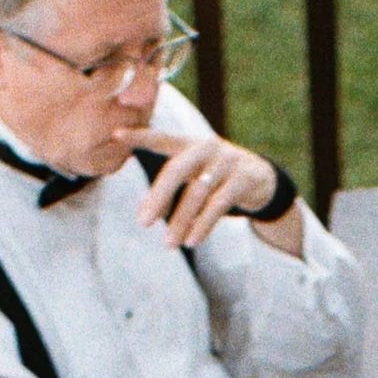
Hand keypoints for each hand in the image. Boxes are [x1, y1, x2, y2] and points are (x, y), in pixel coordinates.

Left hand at [136, 130, 285, 249]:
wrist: (261, 178)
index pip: (161, 138)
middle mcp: (205, 148)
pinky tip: (192, 241)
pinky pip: (219, 204)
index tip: (116, 134)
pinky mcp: (242, 179)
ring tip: (169, 244)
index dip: (140, 136)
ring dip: (181, 220)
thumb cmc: (215, 178)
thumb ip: (173, 182)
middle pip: (176, 170)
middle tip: (143, 223)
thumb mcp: (194, 171)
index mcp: (188, 143)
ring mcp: (225, 162)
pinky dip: (204, 224)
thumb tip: (144, 215)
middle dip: (158, 197)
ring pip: (197, 192)